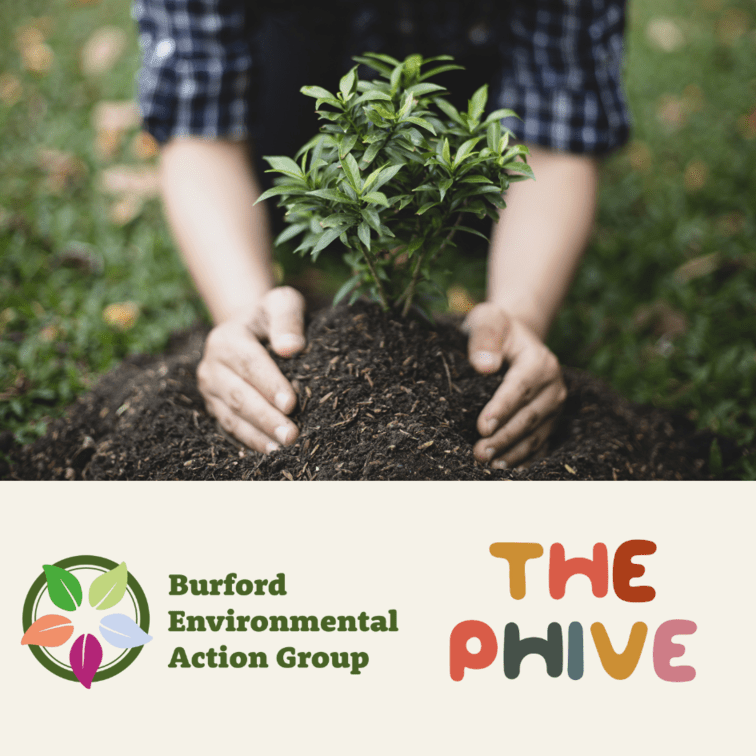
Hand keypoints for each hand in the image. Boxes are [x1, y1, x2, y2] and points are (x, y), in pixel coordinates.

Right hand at [197, 286, 305, 452]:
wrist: (251, 327)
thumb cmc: (273, 316)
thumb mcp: (282, 303)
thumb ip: (288, 318)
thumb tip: (291, 347)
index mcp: (226, 337)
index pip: (249, 363)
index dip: (269, 384)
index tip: (291, 404)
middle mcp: (212, 364)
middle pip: (239, 394)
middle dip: (265, 417)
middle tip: (291, 435)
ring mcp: (210, 388)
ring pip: (232, 415)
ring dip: (258, 433)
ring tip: (282, 448)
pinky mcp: (214, 405)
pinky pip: (230, 426)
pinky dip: (249, 440)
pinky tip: (269, 451)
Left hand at [463, 302, 566, 468]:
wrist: (513, 338)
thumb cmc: (495, 329)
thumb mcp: (487, 320)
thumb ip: (484, 338)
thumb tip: (483, 366)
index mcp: (539, 361)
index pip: (520, 388)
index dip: (502, 409)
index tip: (482, 427)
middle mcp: (553, 385)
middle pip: (529, 416)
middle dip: (504, 437)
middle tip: (479, 453)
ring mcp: (554, 405)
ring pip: (535, 434)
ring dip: (512, 452)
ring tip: (488, 465)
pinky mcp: (549, 420)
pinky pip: (539, 443)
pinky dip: (523, 458)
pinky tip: (504, 468)